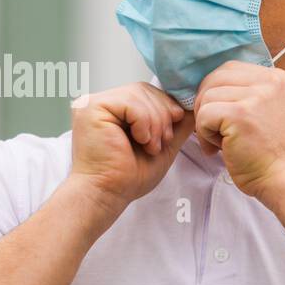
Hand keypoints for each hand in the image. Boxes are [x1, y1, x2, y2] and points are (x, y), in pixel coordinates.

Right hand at [69, 81, 193, 213]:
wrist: (108, 195)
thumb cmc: (128, 177)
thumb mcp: (161, 145)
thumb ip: (175, 125)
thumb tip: (193, 106)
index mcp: (114, 109)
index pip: (145, 92)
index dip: (165, 106)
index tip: (170, 131)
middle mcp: (101, 102)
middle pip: (143, 90)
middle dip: (162, 115)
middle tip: (161, 142)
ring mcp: (93, 103)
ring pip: (139, 94)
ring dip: (154, 122)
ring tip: (150, 146)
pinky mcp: (91, 108)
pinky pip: (130, 103)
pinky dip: (143, 123)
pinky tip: (140, 141)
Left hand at [193, 62, 284, 200]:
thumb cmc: (271, 154)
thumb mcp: (266, 111)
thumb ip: (244, 94)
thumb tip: (206, 88)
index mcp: (276, 78)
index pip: (229, 69)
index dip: (216, 93)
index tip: (222, 118)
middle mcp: (269, 82)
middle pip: (214, 79)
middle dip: (206, 106)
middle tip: (214, 132)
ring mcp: (255, 96)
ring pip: (206, 97)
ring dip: (205, 123)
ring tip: (222, 142)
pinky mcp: (240, 114)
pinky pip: (203, 115)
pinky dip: (204, 134)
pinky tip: (220, 149)